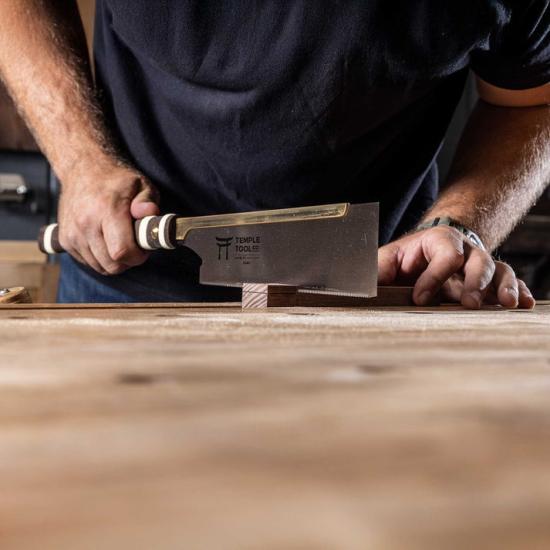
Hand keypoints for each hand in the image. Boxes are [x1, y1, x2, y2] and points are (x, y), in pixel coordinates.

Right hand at [58, 164, 159, 274]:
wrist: (82, 169)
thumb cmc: (116, 179)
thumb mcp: (141, 184)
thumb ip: (148, 201)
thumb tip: (150, 213)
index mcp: (107, 210)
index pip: (122, 251)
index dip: (137, 257)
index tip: (143, 249)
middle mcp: (86, 223)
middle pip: (111, 264)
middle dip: (128, 261)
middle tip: (134, 247)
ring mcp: (73, 233)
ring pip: (99, 266)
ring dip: (113, 261)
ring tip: (120, 242)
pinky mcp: (65, 239)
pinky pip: (87, 262)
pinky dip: (99, 258)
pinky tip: (105, 242)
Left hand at [378, 226, 535, 308]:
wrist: (424, 252)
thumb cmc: (403, 259)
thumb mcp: (386, 261)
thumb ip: (376, 271)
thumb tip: (356, 286)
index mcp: (437, 242)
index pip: (445, 256)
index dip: (433, 278)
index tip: (419, 299)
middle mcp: (464, 251)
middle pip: (479, 260)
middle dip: (475, 282)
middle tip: (469, 303)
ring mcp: (480, 265)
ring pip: (499, 270)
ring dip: (505, 286)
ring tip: (507, 305)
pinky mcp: (489, 280)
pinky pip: (510, 282)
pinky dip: (519, 292)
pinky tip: (524, 305)